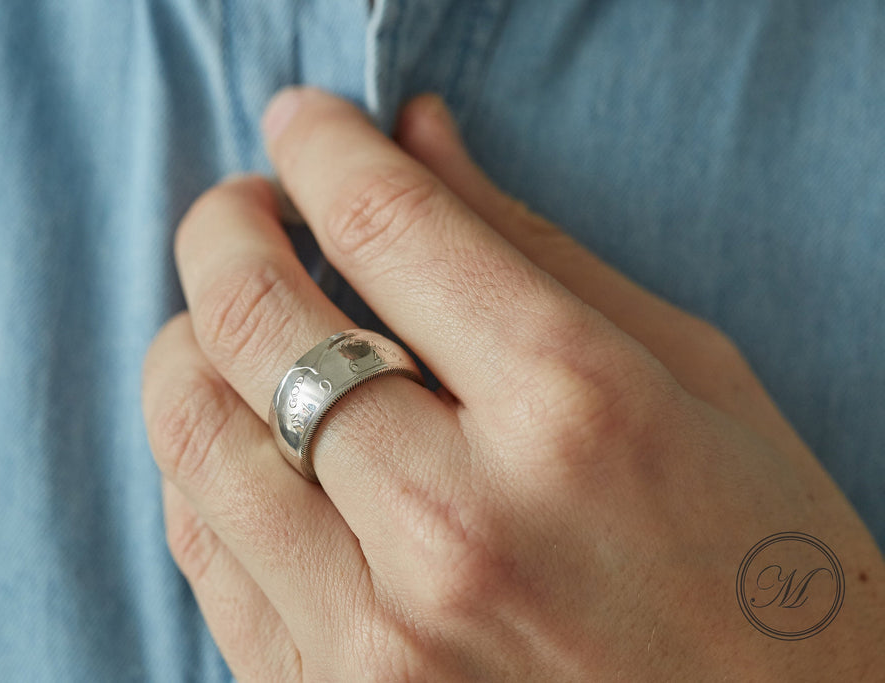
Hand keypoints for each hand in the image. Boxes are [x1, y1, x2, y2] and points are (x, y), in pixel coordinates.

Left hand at [142, 86, 884, 680]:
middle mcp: (460, 523)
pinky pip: (204, 546)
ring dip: (187, 340)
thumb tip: (419, 140)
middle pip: (255, 320)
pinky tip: (243, 428)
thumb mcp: (695, 383)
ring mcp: (378, 634)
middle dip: (225, 228)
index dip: (326, 147)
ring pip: (195, 433)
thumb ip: (537, 251)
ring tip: (225, 316)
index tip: (305, 123)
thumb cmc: (764, 574)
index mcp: (576, 413)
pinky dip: (203, 459)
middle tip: (244, 207)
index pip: (391, 227)